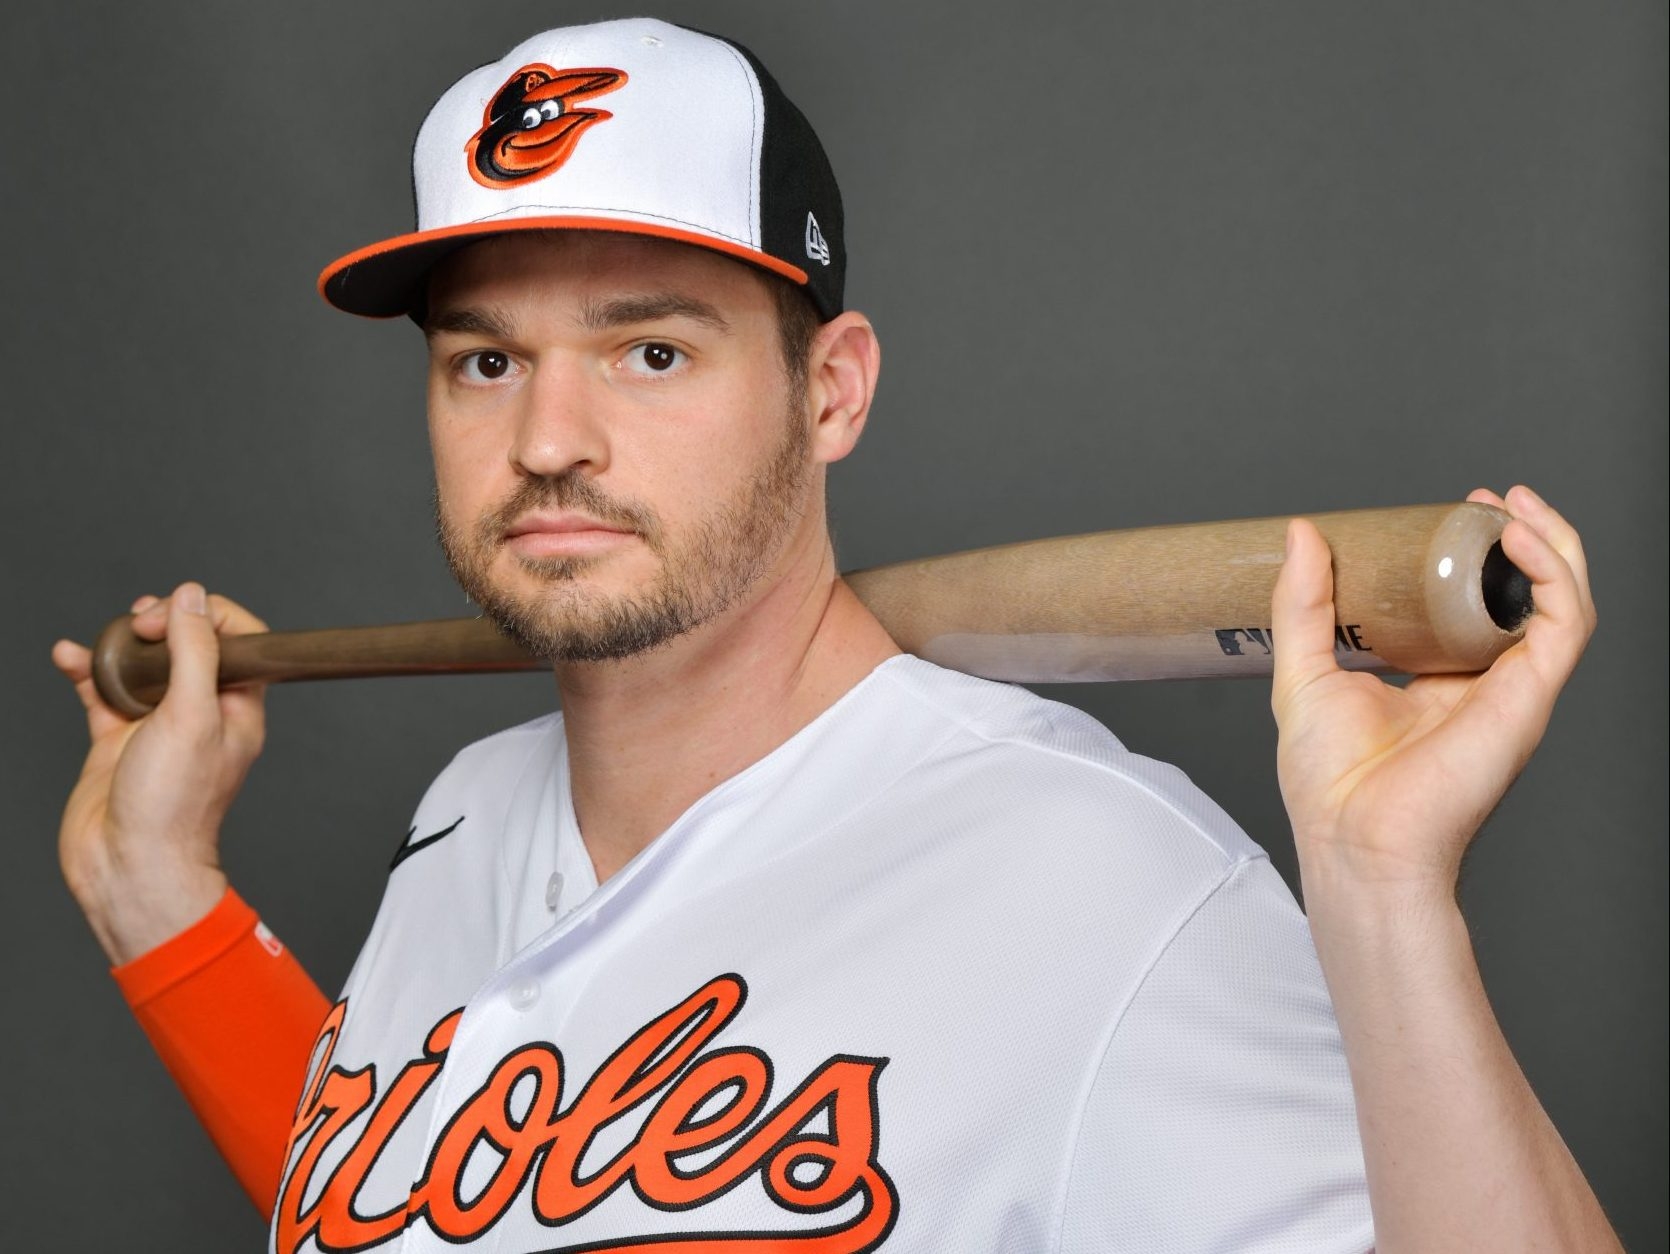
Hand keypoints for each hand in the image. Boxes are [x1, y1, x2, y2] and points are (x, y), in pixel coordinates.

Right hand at [52, 583, 268, 962]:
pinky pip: (102, 694)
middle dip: (161, 622)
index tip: (173, 613)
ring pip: (141, 666)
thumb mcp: (192, 715)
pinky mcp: (118, 742)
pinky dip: (86, 671)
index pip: (237, 639)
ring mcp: (158, 726)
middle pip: (187, 644)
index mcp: (237, 706)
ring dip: (120, 645)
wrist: (129, 865)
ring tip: (106, 640)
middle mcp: (202, 712)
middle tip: (139, 624)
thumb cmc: (173, 803)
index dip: (207, 615)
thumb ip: (195, 652)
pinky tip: (68, 656)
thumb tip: (193, 597)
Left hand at [1270, 486, 1595, 902]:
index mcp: (1436, 680)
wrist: (1353, 839)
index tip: (1454, 514)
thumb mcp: (1304, 670)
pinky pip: (1565, 624)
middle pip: (1526, 599)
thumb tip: (1303, 534)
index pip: (1473, 606)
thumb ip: (1304, 603)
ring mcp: (1510, 690)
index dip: (1474, 556)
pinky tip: (1520, 540)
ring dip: (1551, 545)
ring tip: (1515, 506)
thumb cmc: (1330, 782)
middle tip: (1490, 500)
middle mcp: (1482, 684)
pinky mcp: (1528, 698)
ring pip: (1561, 603)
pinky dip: (1554, 575)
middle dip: (1521, 539)